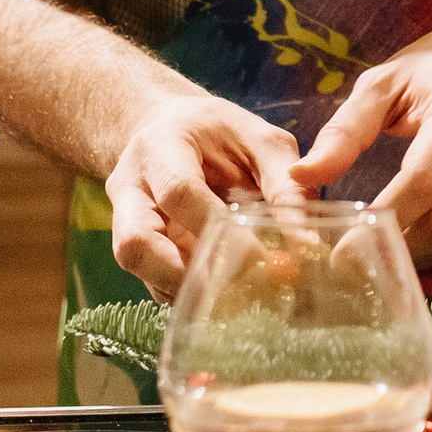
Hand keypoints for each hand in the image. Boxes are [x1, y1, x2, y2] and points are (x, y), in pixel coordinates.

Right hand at [104, 91, 301, 298]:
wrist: (170, 129)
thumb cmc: (220, 133)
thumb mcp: (259, 139)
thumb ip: (285, 184)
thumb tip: (307, 245)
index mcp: (161, 148)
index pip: (179, 193)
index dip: (217, 232)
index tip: (262, 260)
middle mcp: (130, 188)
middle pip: (136, 244)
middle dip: (188, 277)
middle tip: (241, 294)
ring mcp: (125, 222)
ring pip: (139, 272)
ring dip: (187, 293)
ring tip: (237, 302)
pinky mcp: (134, 249)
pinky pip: (152, 283)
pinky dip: (188, 297)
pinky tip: (224, 299)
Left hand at [290, 0, 431, 266]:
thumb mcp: (389, 80)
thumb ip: (344, 129)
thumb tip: (300, 176)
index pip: (424, 181)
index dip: (383, 219)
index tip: (341, 248)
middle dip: (396, 250)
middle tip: (349, 266)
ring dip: (414, 257)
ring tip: (370, 263)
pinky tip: (404, 247)